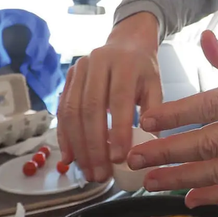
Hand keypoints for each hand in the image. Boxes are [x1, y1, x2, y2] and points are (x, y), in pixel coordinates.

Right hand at [57, 13, 162, 181]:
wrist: (127, 42)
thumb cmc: (143, 70)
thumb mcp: (155, 85)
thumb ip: (153, 113)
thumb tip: (149, 147)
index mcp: (125, 64)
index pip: (119, 100)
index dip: (117, 131)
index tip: (118, 159)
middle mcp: (98, 63)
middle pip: (90, 109)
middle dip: (94, 146)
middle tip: (100, 174)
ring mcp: (79, 69)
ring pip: (72, 111)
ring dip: (77, 146)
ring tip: (87, 171)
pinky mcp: (68, 78)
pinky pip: (62, 110)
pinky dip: (65, 136)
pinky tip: (71, 157)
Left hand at [127, 30, 217, 206]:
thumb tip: (202, 40)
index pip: (211, 107)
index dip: (176, 116)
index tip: (146, 122)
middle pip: (211, 144)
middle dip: (169, 153)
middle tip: (136, 158)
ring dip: (184, 178)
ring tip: (151, 181)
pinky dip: (216, 194)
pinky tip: (189, 198)